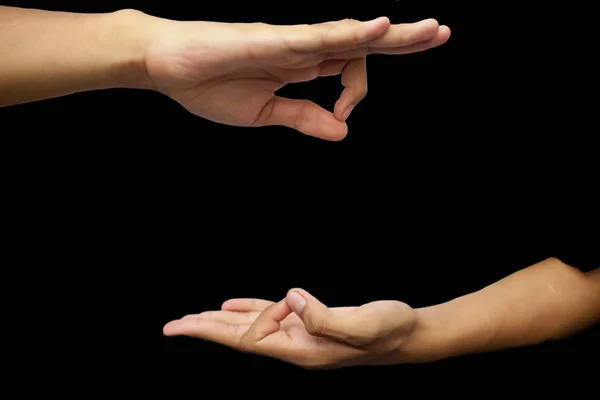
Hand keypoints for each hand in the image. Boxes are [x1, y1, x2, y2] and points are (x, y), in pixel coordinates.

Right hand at [144, 17, 449, 139]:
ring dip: (392, 34)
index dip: (360, 90)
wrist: (166, 66)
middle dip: (404, 41)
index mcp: (300, 66)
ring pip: (349, 34)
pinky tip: (380, 28)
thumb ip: (303, 118)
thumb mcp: (265, 113)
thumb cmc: (208, 85)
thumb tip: (342, 132)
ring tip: (431, 31)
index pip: (349, 67)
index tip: (342, 115)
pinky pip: (319, 35)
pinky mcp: (272, 40)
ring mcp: (290, 41)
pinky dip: (350, 33)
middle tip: (440, 33)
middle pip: (361, 43)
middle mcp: (302, 48)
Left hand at [163, 288, 416, 368]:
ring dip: (218, 322)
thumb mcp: (361, 324)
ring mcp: (298, 337)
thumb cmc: (387, 330)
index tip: (291, 299)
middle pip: (238, 339)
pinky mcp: (306, 324)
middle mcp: (293, 347)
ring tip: (190, 320)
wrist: (405, 335)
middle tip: (170, 326)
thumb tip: (291, 297)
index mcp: (302, 351)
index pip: (258, 337)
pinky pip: (267, 317)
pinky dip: (246, 310)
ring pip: (248, 329)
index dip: (259, 314)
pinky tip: (230, 307)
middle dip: (204, 330)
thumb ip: (324, 315)